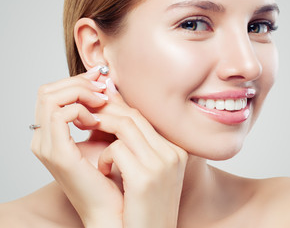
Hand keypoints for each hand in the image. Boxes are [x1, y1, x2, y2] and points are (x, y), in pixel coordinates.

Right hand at [31, 68, 123, 226]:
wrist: (114, 208)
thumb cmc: (113, 175)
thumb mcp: (106, 135)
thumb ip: (104, 110)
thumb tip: (108, 82)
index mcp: (52, 135)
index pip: (53, 94)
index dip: (77, 81)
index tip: (101, 78)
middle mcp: (43, 139)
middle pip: (47, 91)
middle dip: (78, 83)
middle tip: (103, 87)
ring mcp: (47, 146)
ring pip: (50, 97)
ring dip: (80, 93)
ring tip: (102, 102)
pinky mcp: (57, 153)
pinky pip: (60, 114)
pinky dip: (81, 110)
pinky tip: (98, 121)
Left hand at [93, 78, 188, 227]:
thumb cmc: (143, 209)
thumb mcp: (147, 173)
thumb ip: (138, 145)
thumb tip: (117, 117)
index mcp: (176, 151)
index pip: (144, 117)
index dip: (119, 108)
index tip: (100, 106)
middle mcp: (173, 154)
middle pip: (134, 117)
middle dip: (106, 111)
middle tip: (87, 114)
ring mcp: (162, 164)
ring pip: (124, 126)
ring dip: (102, 129)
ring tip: (90, 136)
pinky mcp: (145, 178)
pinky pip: (116, 149)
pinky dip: (104, 157)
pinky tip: (102, 170)